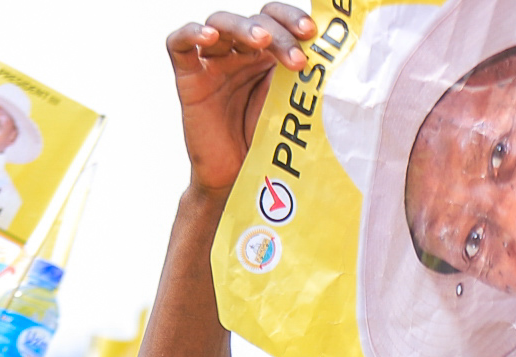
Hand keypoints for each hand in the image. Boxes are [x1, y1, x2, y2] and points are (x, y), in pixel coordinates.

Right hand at [167, 5, 314, 194]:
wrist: (239, 179)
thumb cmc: (267, 143)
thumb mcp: (291, 108)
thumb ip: (303, 82)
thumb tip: (337, 60)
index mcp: (267, 55)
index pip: (277, 19)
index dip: (292, 18)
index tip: (312, 32)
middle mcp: (240, 52)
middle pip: (254, 21)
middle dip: (278, 34)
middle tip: (296, 59)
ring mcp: (213, 61)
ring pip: (220, 23)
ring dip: (242, 27)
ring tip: (260, 40)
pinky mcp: (189, 76)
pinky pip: (179, 44)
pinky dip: (191, 33)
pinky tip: (208, 36)